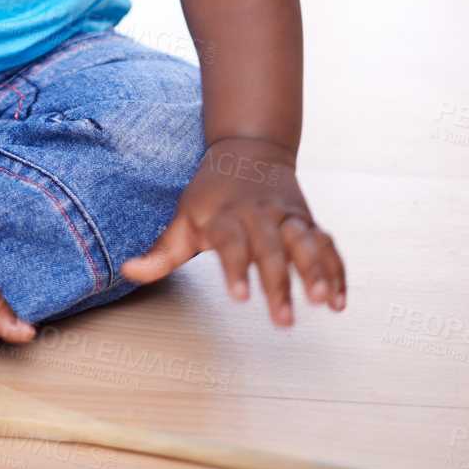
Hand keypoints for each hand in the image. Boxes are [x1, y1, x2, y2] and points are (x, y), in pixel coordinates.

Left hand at [119, 137, 346, 325]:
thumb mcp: (184, 217)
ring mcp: (286, 217)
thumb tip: (129, 272)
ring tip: (323, 300)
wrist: (249, 149)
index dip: (236, 268)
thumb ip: (162, 251)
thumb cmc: (211, 194)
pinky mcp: (307, 221)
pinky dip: (336, 269)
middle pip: (271, 248)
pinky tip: (340, 299)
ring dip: (316, 270)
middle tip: (283, 319)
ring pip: (305, 242)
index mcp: (225, 216)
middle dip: (279, 282)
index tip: (241, 297)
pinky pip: (326, 245)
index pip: (230, 242)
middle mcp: (258, 215)